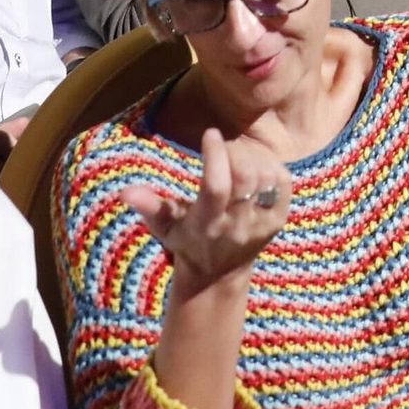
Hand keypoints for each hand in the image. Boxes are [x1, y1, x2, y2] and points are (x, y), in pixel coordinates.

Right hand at [120, 127, 289, 295]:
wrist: (219, 275)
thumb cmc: (186, 242)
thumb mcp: (164, 228)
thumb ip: (149, 207)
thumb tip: (126, 192)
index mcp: (208, 225)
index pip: (217, 187)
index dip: (216, 156)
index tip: (210, 133)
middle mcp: (238, 226)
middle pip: (245, 178)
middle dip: (234, 152)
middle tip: (223, 147)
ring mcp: (263, 224)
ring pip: (266, 177)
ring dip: (252, 156)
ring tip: (237, 155)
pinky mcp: (280, 219)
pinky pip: (283, 181)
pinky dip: (271, 164)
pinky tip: (255, 163)